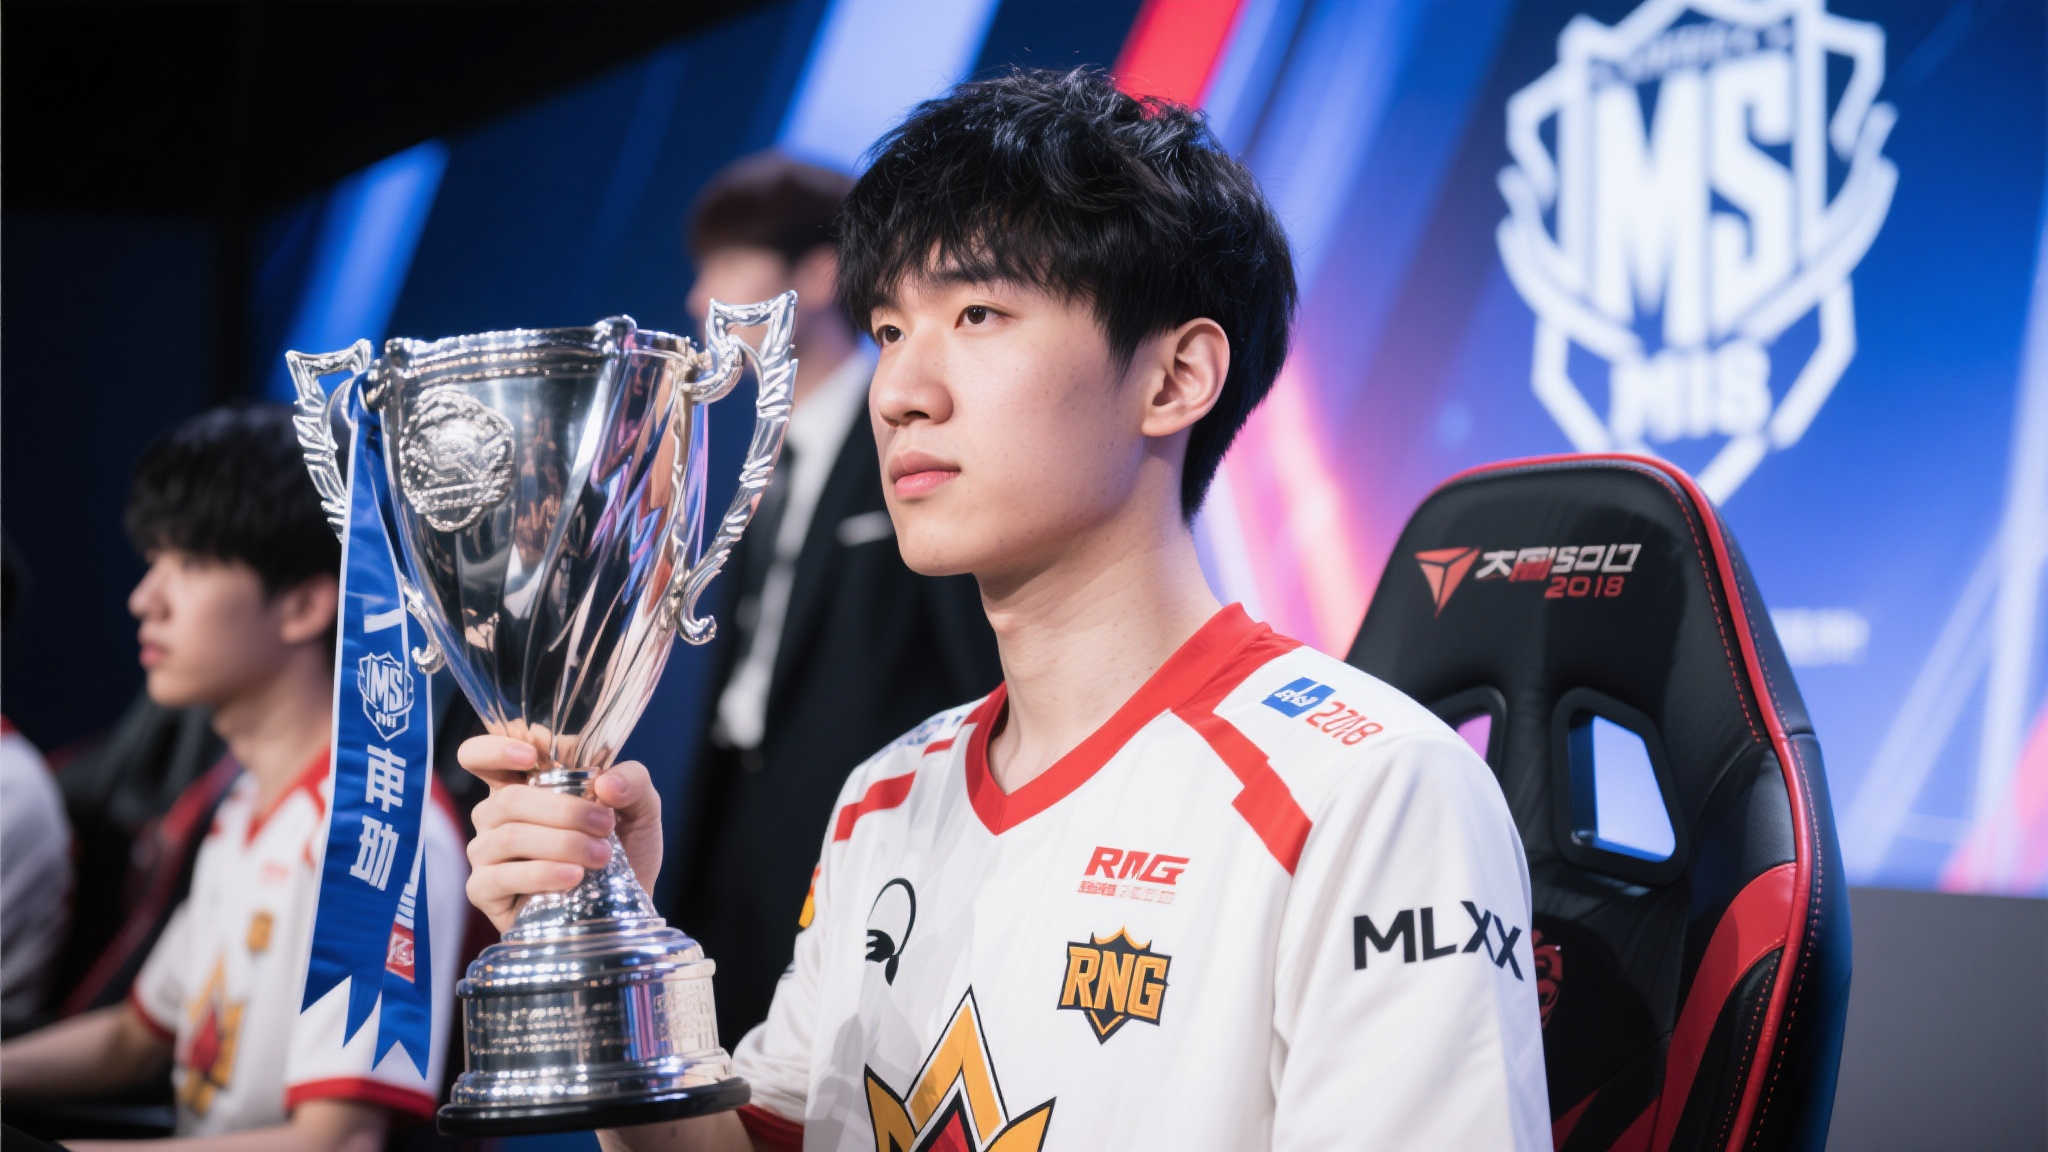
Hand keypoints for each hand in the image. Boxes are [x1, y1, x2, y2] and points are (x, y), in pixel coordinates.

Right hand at [458, 735, 664, 933]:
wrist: (626, 907)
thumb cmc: (625, 850)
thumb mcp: (642, 808)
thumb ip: (633, 781)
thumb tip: (605, 783)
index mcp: (523, 784)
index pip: (480, 755)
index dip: (495, 748)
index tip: (532, 756)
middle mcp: (496, 815)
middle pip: (508, 798)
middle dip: (564, 810)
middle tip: (605, 825)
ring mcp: (487, 853)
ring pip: (509, 836)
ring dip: (561, 843)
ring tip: (601, 856)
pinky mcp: (485, 891)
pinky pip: (501, 876)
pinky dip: (542, 874)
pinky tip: (573, 878)